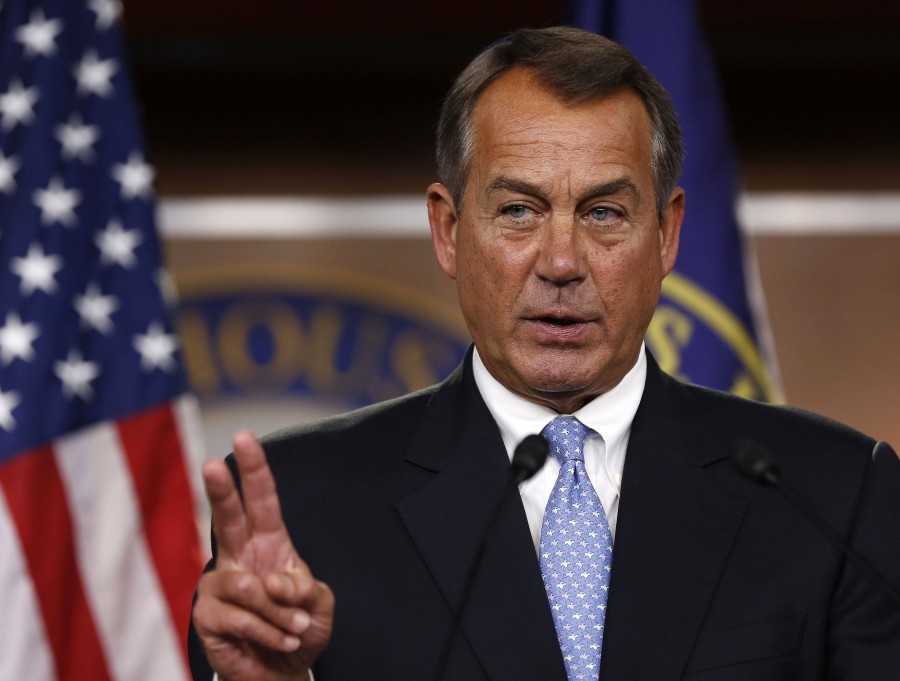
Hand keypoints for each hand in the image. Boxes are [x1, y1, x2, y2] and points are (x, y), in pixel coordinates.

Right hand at [192, 430, 333, 680]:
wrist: (283, 674)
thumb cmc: (299, 631)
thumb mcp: (318, 605)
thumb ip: (304, 588)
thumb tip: (271, 580)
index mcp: (270, 544)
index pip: (262, 501)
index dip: (254, 470)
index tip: (244, 438)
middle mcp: (240, 558)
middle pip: (228, 518)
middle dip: (221, 490)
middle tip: (212, 465)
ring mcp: (221, 586)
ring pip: (247, 586)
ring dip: (280, 614)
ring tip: (293, 630)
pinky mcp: (208, 616)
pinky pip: (240, 618)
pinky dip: (268, 632)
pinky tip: (280, 641)